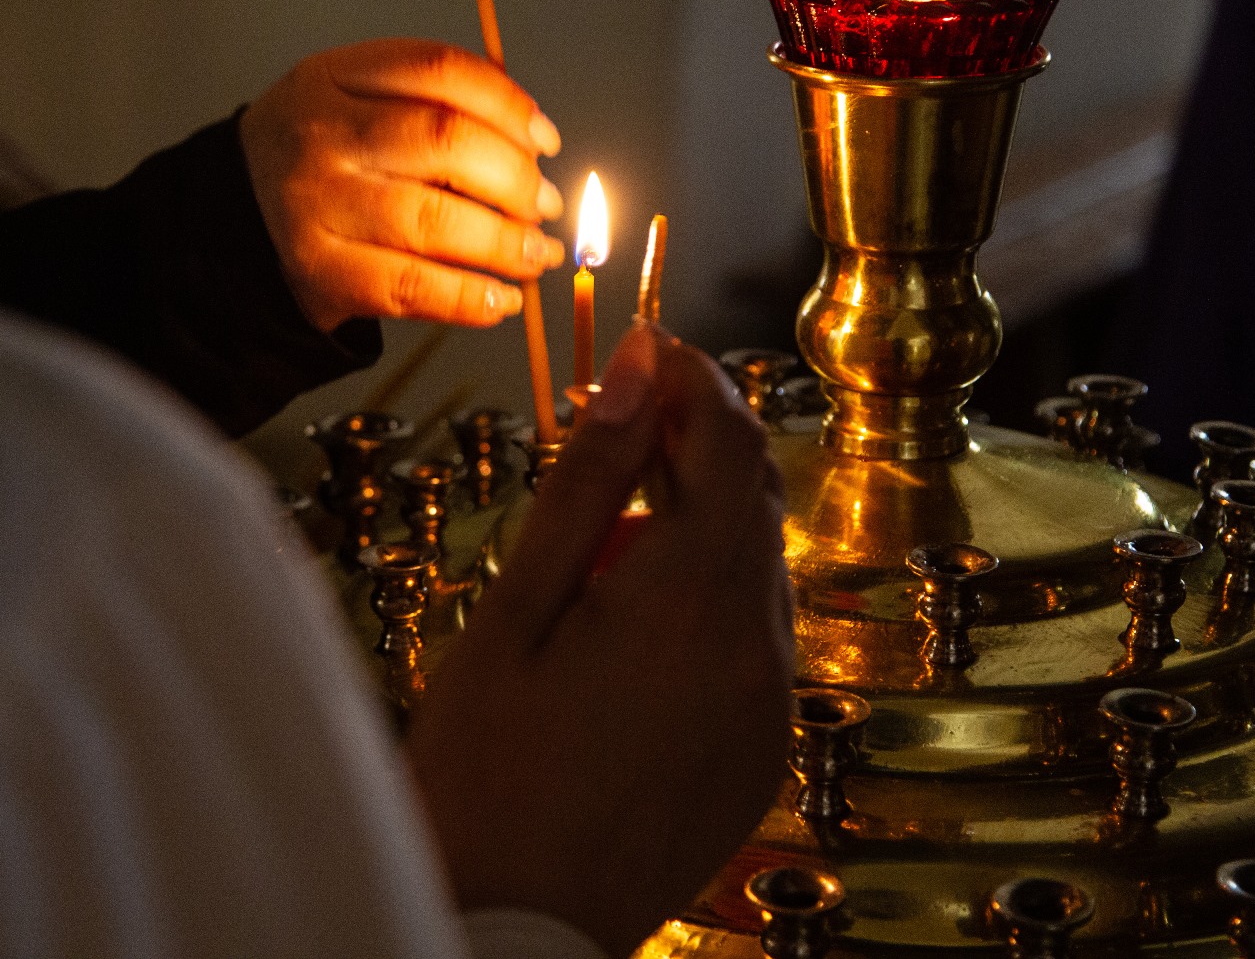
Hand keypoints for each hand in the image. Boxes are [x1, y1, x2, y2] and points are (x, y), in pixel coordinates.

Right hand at [238, 39, 565, 332]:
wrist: (232, 217)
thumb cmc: (324, 155)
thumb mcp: (357, 98)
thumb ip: (435, 103)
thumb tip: (535, 145)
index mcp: (335, 76)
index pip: (440, 71)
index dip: (509, 104)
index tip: (546, 140)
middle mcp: (322, 134)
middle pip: (445, 142)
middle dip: (517, 178)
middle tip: (544, 206)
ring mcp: (316, 204)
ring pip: (434, 219)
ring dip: (504, 244)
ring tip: (534, 256)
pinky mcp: (319, 270)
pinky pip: (410, 286)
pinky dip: (468, 298)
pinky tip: (500, 300)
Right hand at [407, 327, 795, 956]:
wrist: (512, 933)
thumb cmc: (484, 775)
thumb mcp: (516, 609)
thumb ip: (588, 478)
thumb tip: (636, 366)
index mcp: (695, 599)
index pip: (733, 437)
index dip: (693, 378)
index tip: (644, 353)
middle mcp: (758, 649)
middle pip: (754, 497)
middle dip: (691, 451)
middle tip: (607, 444)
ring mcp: (769, 708)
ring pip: (754, 569)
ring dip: (693, 532)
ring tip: (594, 569)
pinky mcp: (761, 754)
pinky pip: (752, 642)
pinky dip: (704, 609)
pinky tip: (623, 643)